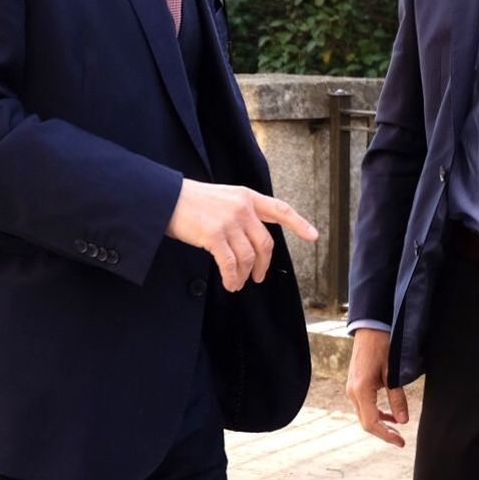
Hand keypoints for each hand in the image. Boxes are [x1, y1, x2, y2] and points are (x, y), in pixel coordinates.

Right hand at [165, 178, 317, 291]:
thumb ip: (240, 213)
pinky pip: (231, 264)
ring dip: (245, 275)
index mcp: (246, 196)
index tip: (314, 236)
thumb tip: (252, 242)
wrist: (164, 199)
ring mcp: (229, 221)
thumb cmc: (190, 202)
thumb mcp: (222, 199)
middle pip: (265, 243)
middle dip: (263, 265)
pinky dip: (232, 277)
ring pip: (248, 257)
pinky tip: (230, 283)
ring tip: (237, 283)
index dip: (298, 223)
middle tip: (258, 277)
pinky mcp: (214, 235)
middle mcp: (242, 207)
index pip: (279, 209)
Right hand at [346, 328, 409, 447]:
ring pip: (365, 415)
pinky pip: (364, 406)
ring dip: (381, 424)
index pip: (371, 422)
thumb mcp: (393, 373)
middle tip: (401, 440)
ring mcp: (352, 390)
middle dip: (383, 433)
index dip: (386, 435)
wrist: (370, 329)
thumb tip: (403, 421)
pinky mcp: (355, 386)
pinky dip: (377, 413)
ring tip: (398, 430)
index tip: (400, 442)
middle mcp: (353, 392)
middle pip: (366, 422)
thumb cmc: (382, 346)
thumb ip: (397, 398)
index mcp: (361, 390)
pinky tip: (390, 415)